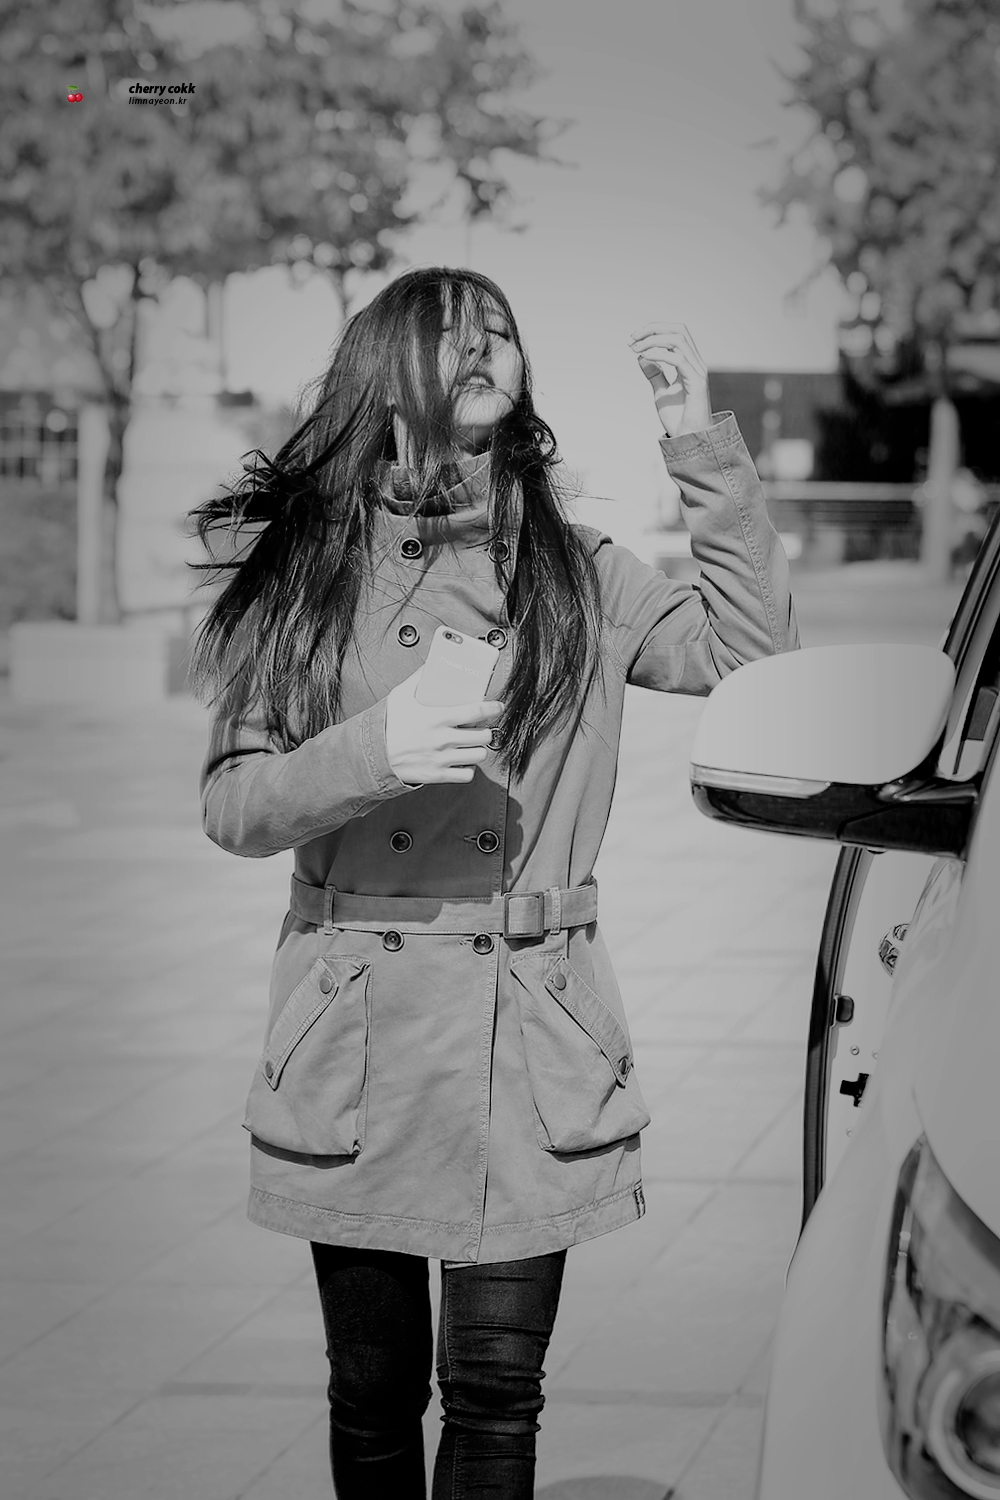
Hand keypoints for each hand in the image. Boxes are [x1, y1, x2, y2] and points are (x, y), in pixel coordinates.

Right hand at [384, 666, 503, 784]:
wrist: (372, 756)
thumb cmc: (386, 726)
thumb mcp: (400, 696)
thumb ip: (418, 679)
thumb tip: (429, 664)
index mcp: (437, 718)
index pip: (476, 712)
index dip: (492, 708)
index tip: (498, 706)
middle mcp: (443, 739)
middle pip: (483, 736)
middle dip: (486, 731)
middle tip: (482, 728)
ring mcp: (442, 759)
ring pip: (479, 756)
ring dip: (479, 749)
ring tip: (473, 744)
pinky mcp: (438, 775)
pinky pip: (466, 775)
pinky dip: (468, 769)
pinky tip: (462, 761)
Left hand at [629, 322, 710, 437]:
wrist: (689, 439)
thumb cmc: (678, 418)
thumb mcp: (661, 392)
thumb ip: (654, 374)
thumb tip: (641, 357)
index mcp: (689, 363)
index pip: (675, 333)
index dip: (654, 330)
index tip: (632, 340)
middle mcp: (696, 363)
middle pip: (679, 329)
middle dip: (653, 328)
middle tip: (632, 339)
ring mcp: (698, 371)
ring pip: (678, 340)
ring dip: (653, 340)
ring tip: (635, 349)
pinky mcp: (697, 382)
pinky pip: (678, 359)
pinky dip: (660, 354)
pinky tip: (645, 357)